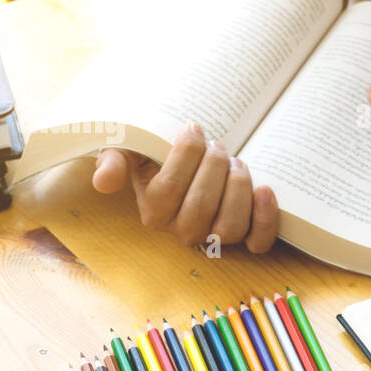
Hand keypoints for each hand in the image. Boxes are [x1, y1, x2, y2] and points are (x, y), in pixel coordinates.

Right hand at [92, 122, 278, 252]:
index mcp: (153, 212)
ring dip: (238, 188)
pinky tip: (265, 189)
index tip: (194, 129)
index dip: (186, 155)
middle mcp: (183, 232)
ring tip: (237, 161)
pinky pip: (258, 241)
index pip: (169, 189)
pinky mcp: (245, 238)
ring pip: (229, 227)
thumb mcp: (129, 150)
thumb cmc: (157, 155)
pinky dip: (266, 219)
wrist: (189, 162)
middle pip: (200, 208)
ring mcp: (215, 238)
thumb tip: (104, 181)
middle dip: (213, 168)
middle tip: (218, 145)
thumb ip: (113, 160)